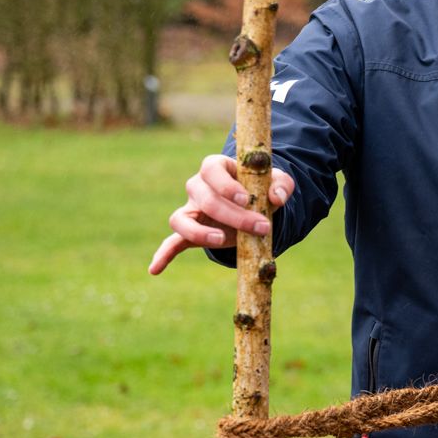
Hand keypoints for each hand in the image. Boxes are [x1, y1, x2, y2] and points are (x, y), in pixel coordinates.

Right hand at [148, 154, 295, 273]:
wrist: (254, 206)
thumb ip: (282, 185)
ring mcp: (191, 210)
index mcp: (217, 168)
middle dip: (233, 215)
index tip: (245, 199)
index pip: (211, 168)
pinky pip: (172, 242)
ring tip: (222, 240)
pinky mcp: (190, 232)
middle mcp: (198, 186)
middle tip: (261, 227)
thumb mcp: (278, 183)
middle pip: (204, 198)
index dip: (225, 184)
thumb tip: (276, 197)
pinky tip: (155, 269)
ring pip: (180, 219)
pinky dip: (163, 255)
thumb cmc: (262, 189)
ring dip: (199, 232)